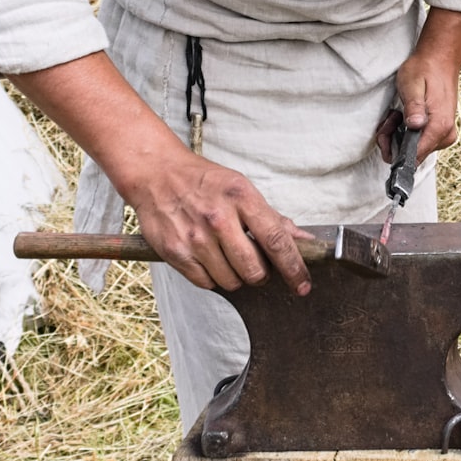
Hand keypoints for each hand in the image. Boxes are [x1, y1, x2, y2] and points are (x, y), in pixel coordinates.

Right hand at [7, 52, 311, 295]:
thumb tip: (303, 239)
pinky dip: (212, 277)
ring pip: (230, 281)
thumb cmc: (204, 181)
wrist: (156, 174)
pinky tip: (208, 258)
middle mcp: (219, 218)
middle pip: (254, 270)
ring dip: (235, 277)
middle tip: (255, 265)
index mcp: (242, 198)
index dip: (294, 268)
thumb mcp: (241, 189)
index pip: (276, 241)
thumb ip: (272, 218)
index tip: (302, 285)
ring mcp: (195, 237)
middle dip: (260, 274)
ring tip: (226, 256)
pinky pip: (206, 283)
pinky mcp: (176, 252)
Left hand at [376, 8, 460, 162]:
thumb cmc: (424, 69)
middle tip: (389, 118)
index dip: (394, 150)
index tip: (385, 134)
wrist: (441, 58)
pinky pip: (418, 142)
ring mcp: (444, 135)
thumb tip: (415, 126)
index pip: (414, 157)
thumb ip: (413, 107)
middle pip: (412, 156)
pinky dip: (406, 133)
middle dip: (393, 141)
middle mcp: (445, 135)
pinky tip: (403, 117)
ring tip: (396, 113)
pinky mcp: (441, 132)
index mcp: (439, 127)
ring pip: (413, 150)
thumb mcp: (412, 85)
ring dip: (398, 135)